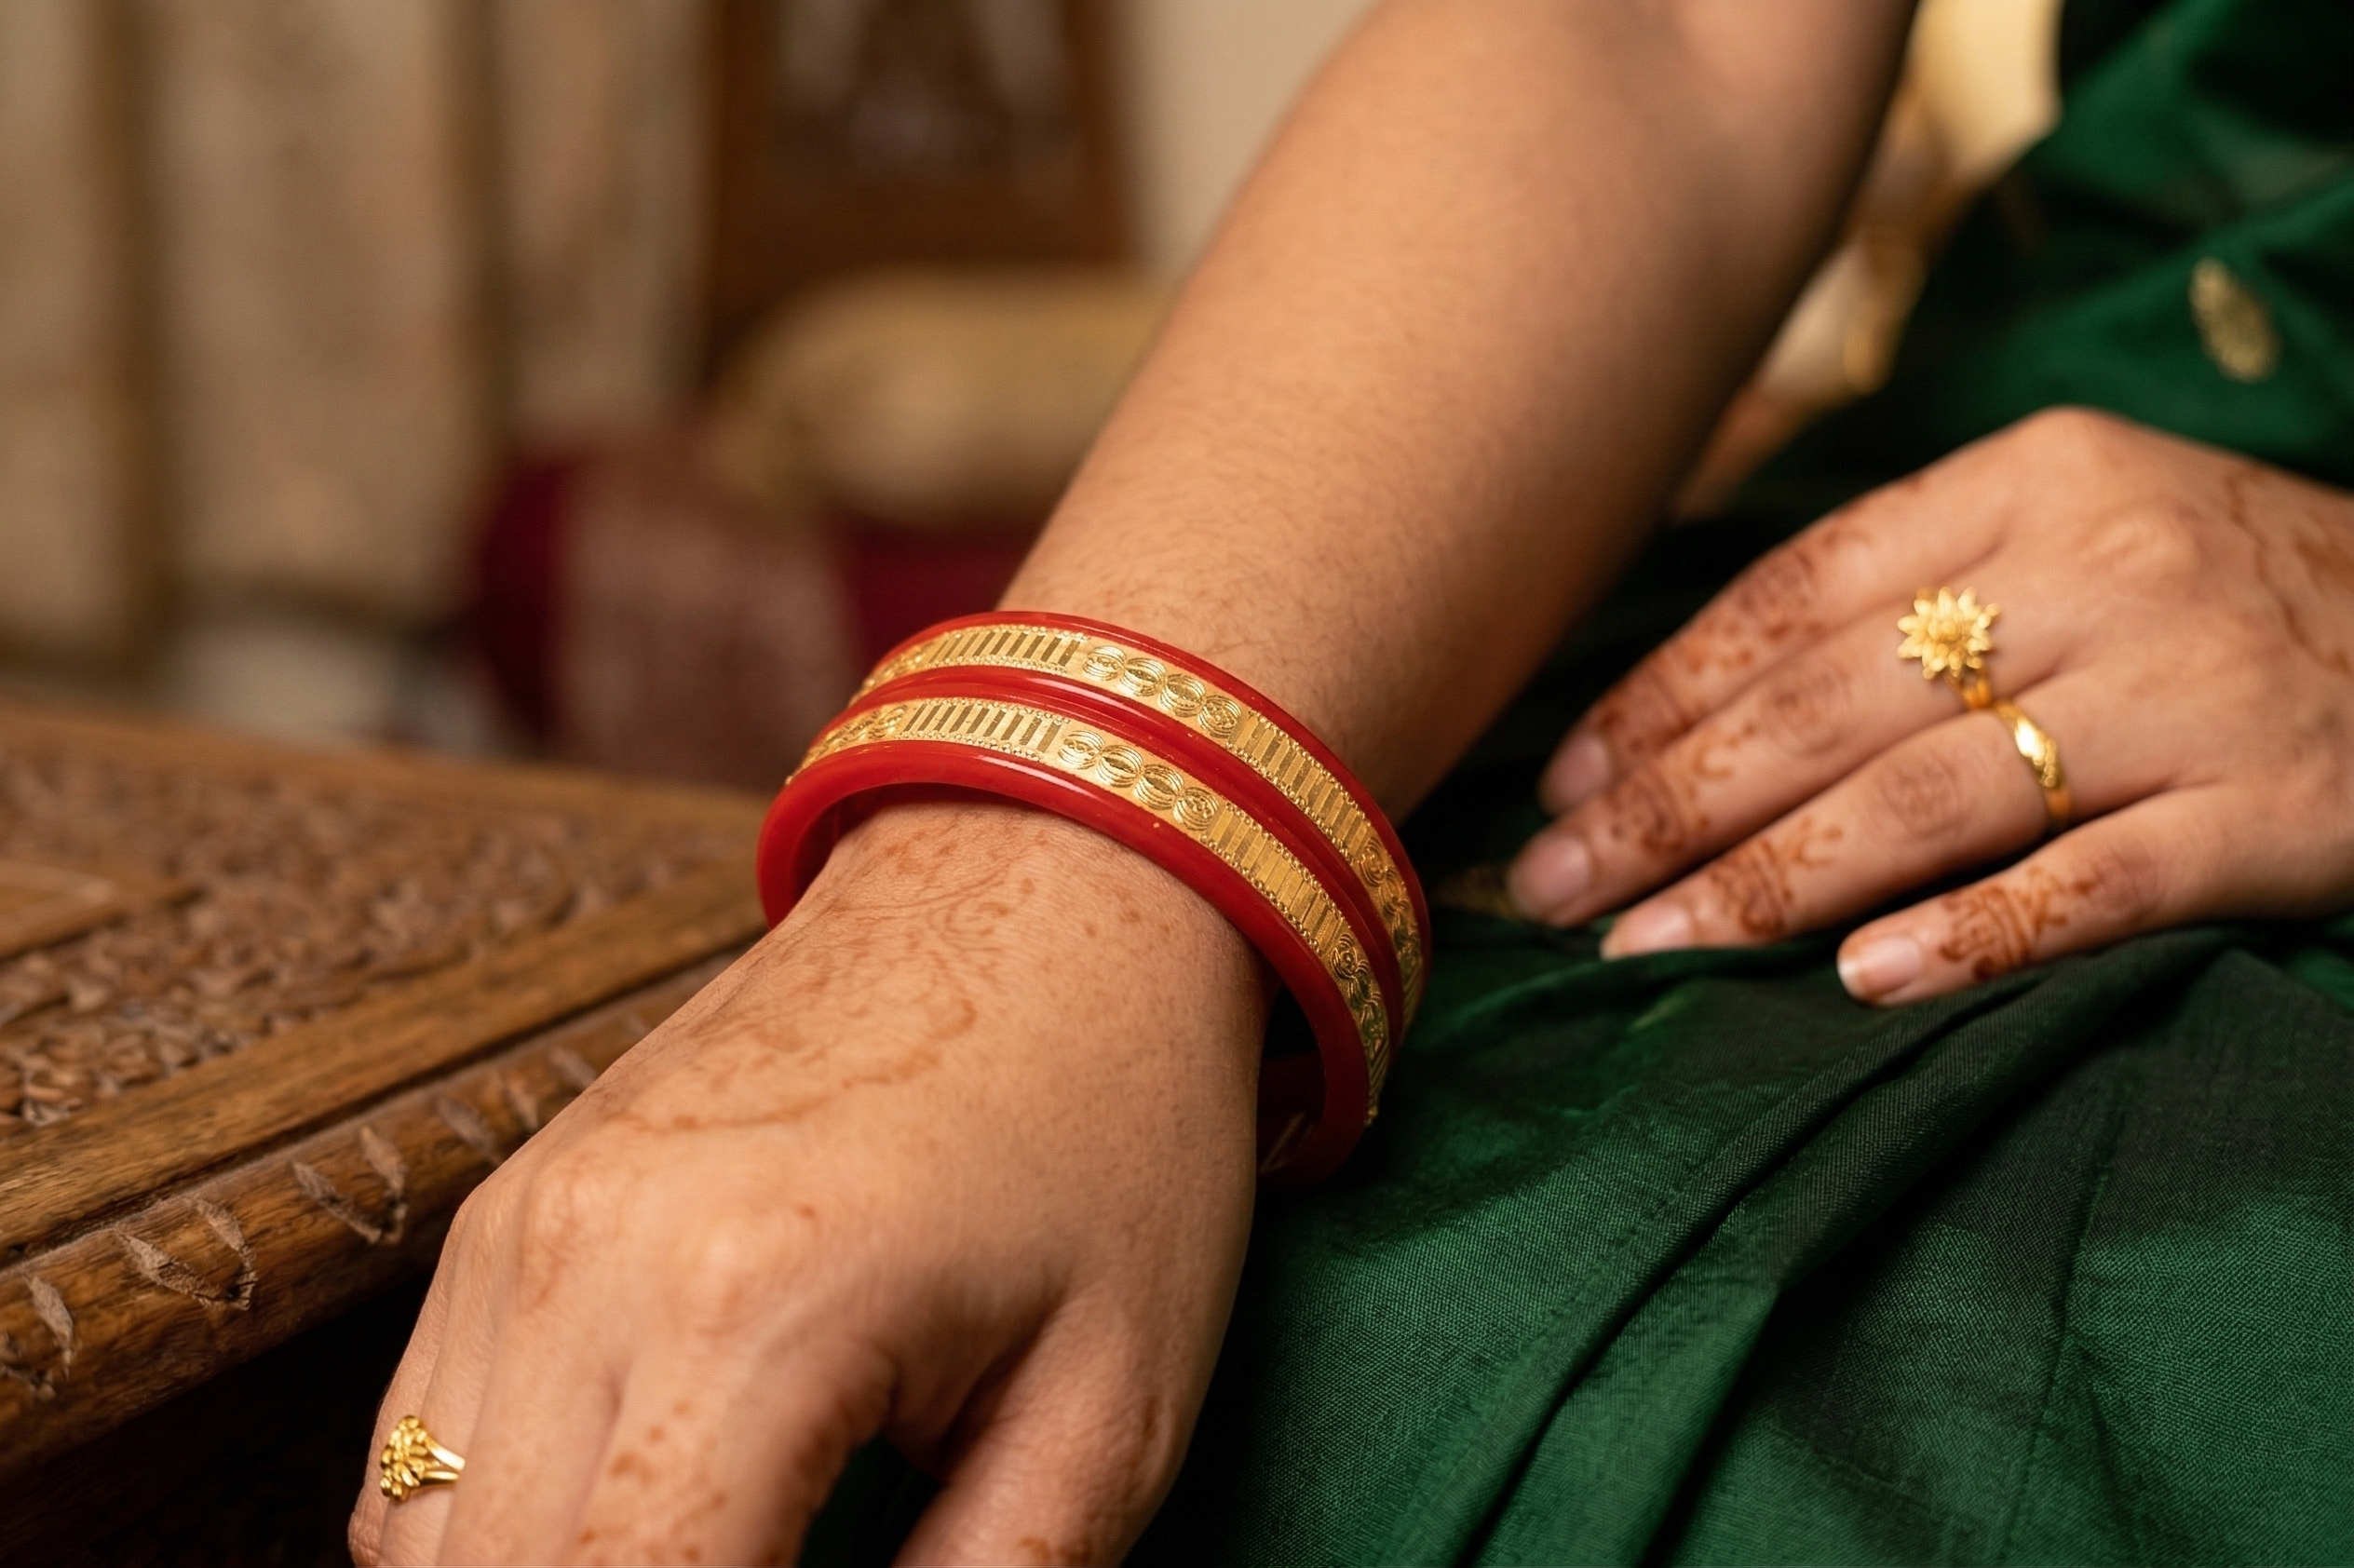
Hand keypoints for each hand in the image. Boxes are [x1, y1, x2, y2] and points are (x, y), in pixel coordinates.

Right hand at [349, 801, 1264, 1564]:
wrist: (1046, 879)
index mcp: (750, 1312)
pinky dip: (496, 1534)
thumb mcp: (1107, 1404)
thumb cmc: (1110, 1125)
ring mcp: (523, 1220)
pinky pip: (422, 1444)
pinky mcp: (513, 1202)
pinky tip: (637, 1529)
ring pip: (418, 1539)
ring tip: (727, 1555)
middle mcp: (584, 1262)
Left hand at [1507, 408, 2353, 1002]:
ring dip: (1764, 886)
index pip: (1793, 596)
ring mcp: (2192, 692)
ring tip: (1644, 951)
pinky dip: (1969, 936)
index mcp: (2030, 481)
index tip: (1561, 782)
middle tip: (1550, 887)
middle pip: (1830, 705)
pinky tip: (1855, 983)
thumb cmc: (2223, 592)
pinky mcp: (2275, 811)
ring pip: (1927, 799)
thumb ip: (1907, 585)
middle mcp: (2102, 570)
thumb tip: (1688, 698)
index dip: (1661, 696)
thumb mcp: (2075, 527)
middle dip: (1668, 807)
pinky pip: (2090, 884)